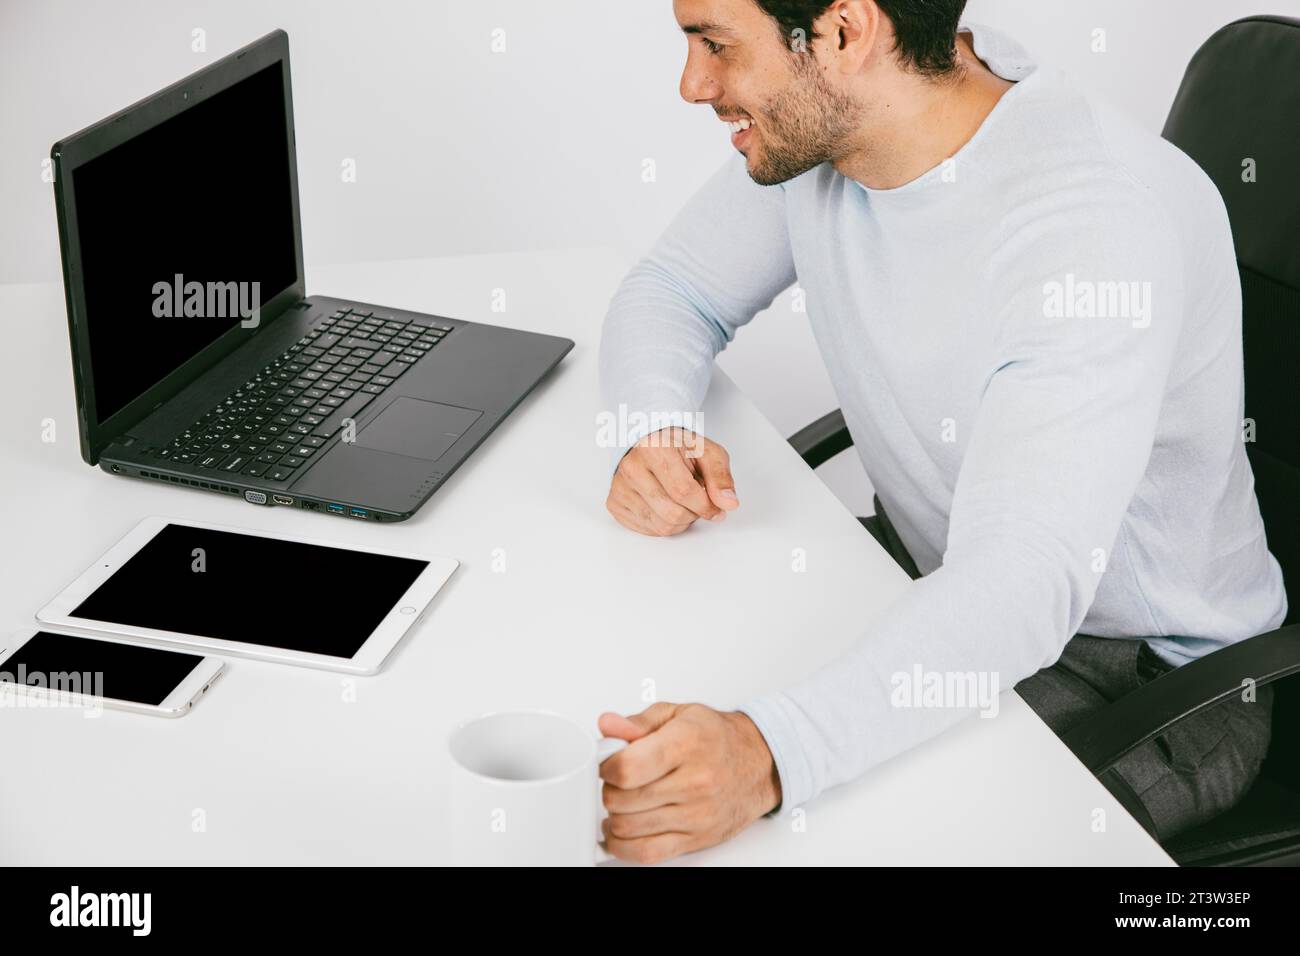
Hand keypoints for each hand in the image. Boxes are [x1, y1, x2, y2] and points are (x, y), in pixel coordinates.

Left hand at [597, 703, 780, 863]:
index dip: (606, 767)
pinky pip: (647, 853)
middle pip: (623, 799)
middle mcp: (695, 782)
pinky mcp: (697, 839)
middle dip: (609, 789)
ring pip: (629, 828)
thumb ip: (638, 722)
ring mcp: (696, 815)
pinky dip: (623, 846)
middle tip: (617, 780)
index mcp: (687, 744)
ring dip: (614, 816)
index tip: (608, 763)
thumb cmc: (717, 738)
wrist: (758, 763)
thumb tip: (608, 726)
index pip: (629, 768)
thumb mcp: (677, 714)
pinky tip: (621, 831)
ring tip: (622, 801)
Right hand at [605, 428, 738, 535]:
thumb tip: (728, 503)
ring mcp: (619, 487)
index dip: (706, 505)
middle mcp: (631, 467)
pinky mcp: (614, 503)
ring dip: (681, 521)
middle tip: (696, 500)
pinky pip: (647, 530)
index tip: (716, 507)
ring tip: (681, 501)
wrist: (649, 442)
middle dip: (694, 513)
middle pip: (673, 513)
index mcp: (654, 448)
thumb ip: (721, 476)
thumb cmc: (678, 448)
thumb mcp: (707, 452)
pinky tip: (665, 505)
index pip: (684, 491)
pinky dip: (664, 524)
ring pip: (661, 526)